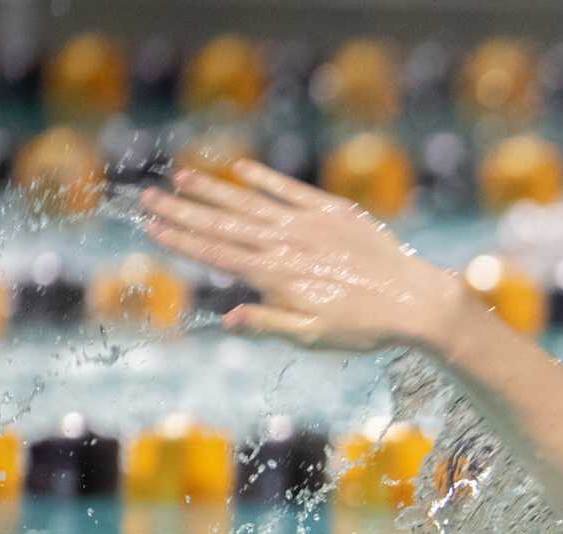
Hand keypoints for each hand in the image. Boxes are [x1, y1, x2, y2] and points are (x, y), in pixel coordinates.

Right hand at [139, 160, 468, 351]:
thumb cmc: (365, 328)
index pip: (218, 254)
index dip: (182, 239)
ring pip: (251, 203)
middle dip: (182, 210)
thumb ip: (268, 323)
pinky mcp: (334, 211)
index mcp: (276, 277)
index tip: (152, 227)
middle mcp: (286, 245)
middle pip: (224, 224)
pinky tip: (241, 168)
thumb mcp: (313, 337)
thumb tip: (228, 317)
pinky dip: (266, 178)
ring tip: (181, 175)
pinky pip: (292, 189)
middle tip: (146, 196)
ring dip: (214, 189)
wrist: (416, 301)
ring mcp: (309, 224)